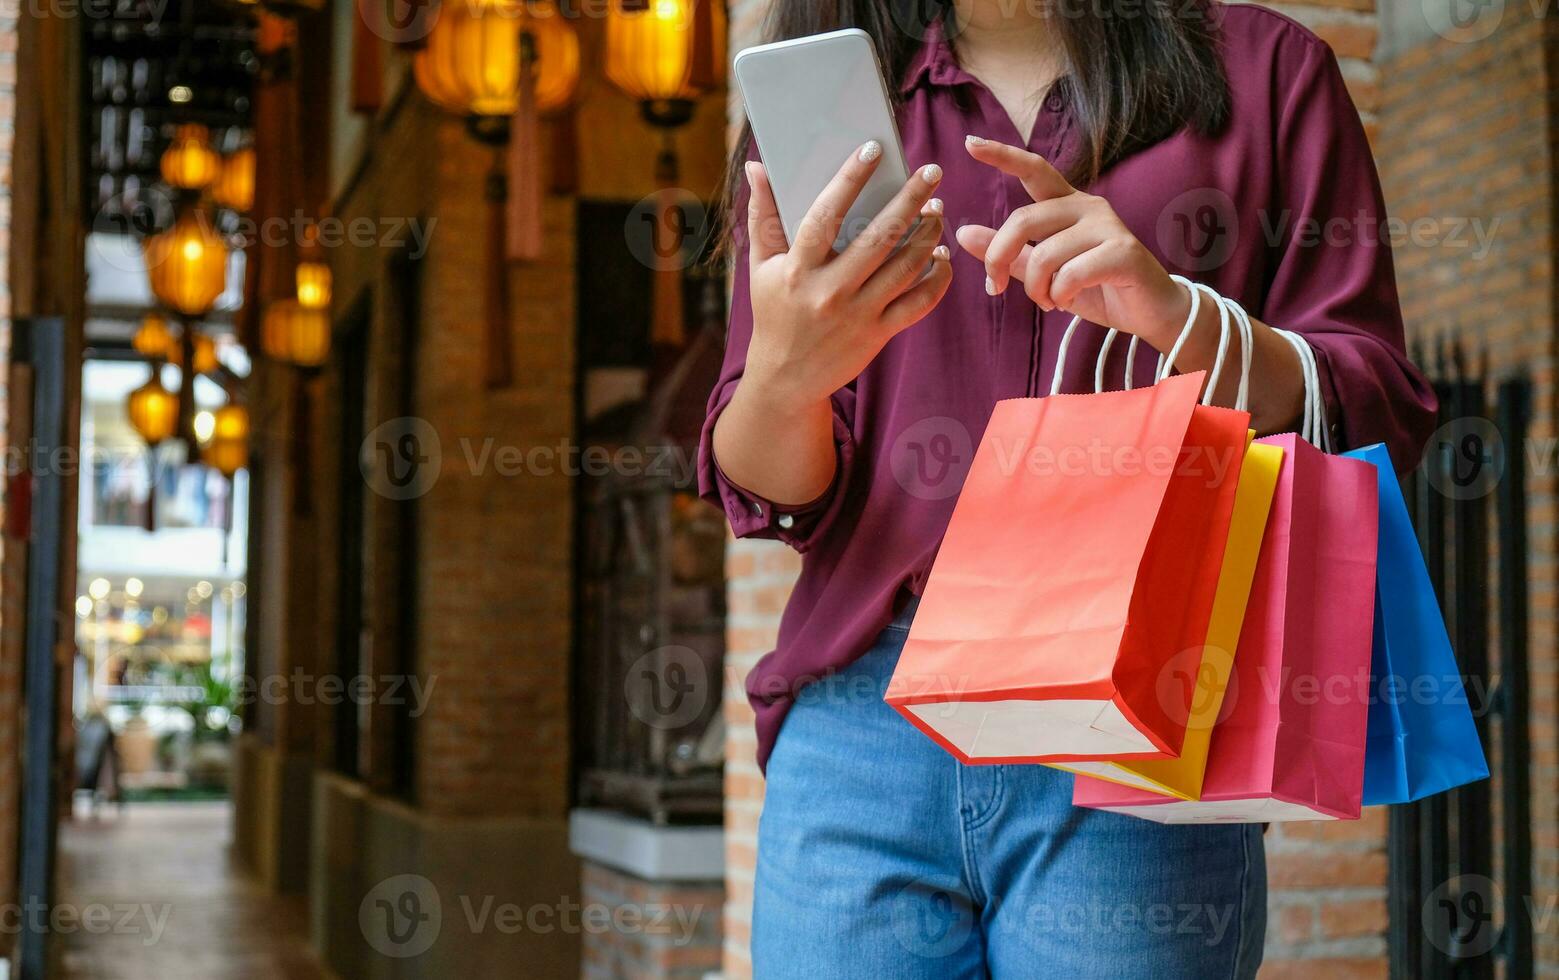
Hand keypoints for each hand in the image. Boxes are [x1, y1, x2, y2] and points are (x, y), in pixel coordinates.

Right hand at [742, 143, 952, 410]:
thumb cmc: (774, 314)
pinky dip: (937, 278)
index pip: (825, 214)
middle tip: (932, 172)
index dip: (850, 178)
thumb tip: (758, 166)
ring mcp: (858, 314)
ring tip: (937, 211)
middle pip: (879, 236)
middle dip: (911, 199)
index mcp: (799, 269)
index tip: (873, 148)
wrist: (785, 379)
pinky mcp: (879, 334)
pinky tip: (942, 256)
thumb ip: (763, 216)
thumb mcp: (761, 267)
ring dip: (928, 234)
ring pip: (906, 266)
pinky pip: (919, 303)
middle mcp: (830, 291)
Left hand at [955, 136, 1188, 347]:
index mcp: (1068, 205)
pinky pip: (1070, 273)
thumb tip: (964, 232)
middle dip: (998, 258)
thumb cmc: (1097, 288)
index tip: (969, 143)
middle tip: (995, 288)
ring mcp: (1108, 226)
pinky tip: (1067, 302)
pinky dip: (1060, 295)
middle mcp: (1088, 206)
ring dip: (1035, 289)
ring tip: (1048, 301)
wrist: (1148, 312)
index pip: (1034, 170)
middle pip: (1023, 220)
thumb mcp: (1044, 272)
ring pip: (1044, 254)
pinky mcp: (1123, 251)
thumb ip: (1008, 253)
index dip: (1003, 156)